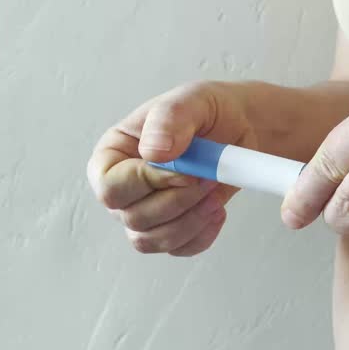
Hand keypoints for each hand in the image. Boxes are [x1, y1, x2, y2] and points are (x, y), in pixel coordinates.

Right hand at [87, 81, 255, 255]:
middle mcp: (124, 188)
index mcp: (113, 155)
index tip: (184, 170)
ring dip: (191, 221)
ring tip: (214, 191)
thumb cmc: (207, 112)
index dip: (146, 184)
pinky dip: (202, 235)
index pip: (110, 187)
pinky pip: (179, 249)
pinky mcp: (172, 228)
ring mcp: (146, 212)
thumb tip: (154, 153)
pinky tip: (216, 209)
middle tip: (207, 177)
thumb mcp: (190, 101)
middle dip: (178, 201)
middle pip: (133, 218)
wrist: (238, 128)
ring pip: (153, 240)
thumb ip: (170, 120)